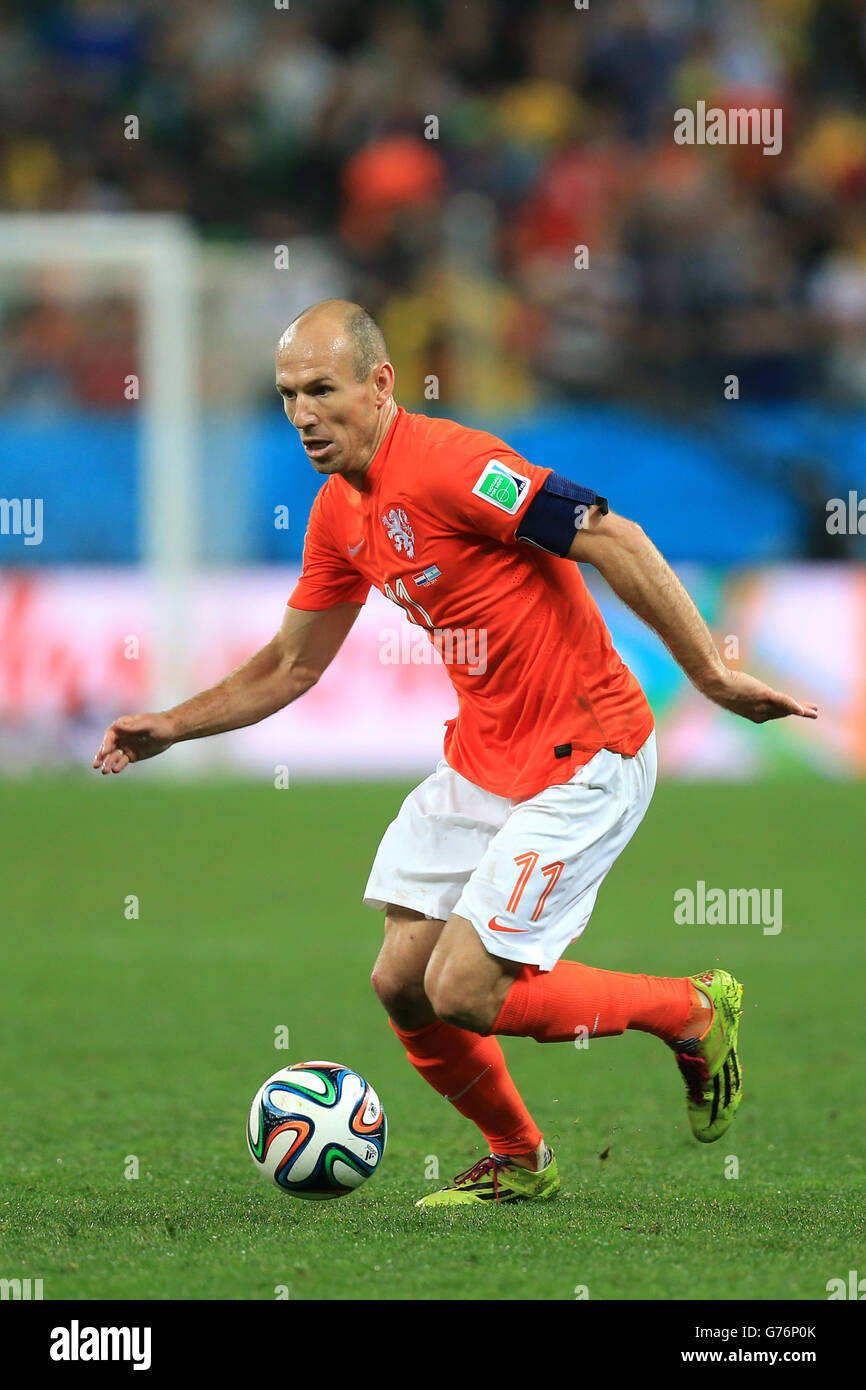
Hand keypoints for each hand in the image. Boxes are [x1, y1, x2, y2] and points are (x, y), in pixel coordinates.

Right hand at [93, 712, 176, 774]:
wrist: (170, 732)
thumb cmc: (159, 724)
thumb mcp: (148, 724)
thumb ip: (134, 726)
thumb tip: (119, 726)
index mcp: (123, 725)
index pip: (110, 735)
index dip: (106, 743)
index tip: (105, 752)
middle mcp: (122, 736)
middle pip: (108, 747)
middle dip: (101, 756)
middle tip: (96, 765)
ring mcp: (126, 746)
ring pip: (113, 756)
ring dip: (108, 763)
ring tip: (104, 772)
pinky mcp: (131, 755)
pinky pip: (122, 761)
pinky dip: (118, 766)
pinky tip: (115, 770)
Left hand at [702, 669, 817, 723]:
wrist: (715, 683)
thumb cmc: (721, 685)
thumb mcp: (735, 692)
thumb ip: (743, 693)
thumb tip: (740, 686)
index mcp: (755, 715)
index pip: (777, 714)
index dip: (790, 712)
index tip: (799, 710)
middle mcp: (761, 713)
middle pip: (785, 712)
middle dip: (800, 712)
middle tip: (814, 714)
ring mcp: (763, 705)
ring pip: (787, 708)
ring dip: (803, 710)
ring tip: (815, 711)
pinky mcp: (764, 695)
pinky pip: (783, 701)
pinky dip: (794, 706)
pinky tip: (802, 709)